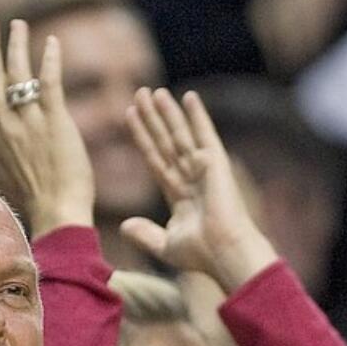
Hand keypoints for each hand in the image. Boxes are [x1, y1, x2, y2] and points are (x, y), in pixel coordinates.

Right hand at [0, 16, 93, 235]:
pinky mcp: (56, 123)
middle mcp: (6, 127)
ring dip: (16, 45)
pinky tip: (51, 42)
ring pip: (17, 75)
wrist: (58, 213)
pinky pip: (49, 84)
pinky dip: (49, 61)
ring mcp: (30, 124)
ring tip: (17, 24)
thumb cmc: (30, 195)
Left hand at [121, 88, 276, 292]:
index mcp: (178, 193)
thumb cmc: (200, 254)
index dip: (142, 137)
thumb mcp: (165, 245)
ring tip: (153, 91)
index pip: (154, 158)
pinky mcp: (215, 163)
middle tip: (138, 93)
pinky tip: (188, 96)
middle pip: (164, 140)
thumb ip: (144, 234)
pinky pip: (204, 134)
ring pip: (178, 134)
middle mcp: (189, 176)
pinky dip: (197, 115)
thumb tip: (124, 226)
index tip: (129, 116)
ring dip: (166, 112)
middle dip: (151, 118)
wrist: (222, 252)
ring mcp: (202, 168)